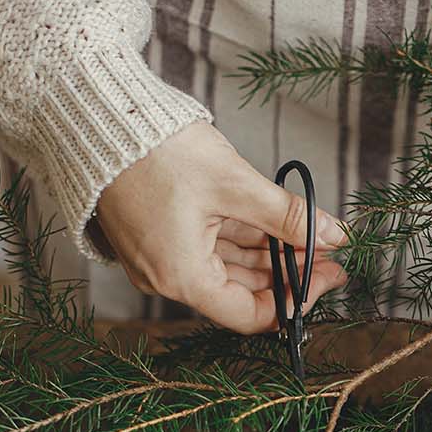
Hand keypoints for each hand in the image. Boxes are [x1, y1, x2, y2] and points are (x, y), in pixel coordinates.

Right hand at [95, 122, 349, 332]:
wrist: (96, 116)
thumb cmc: (156, 150)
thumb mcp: (236, 184)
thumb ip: (288, 216)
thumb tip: (334, 235)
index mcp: (181, 277)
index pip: (250, 315)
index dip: (297, 299)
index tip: (329, 274)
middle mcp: (166, 276)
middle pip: (241, 292)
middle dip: (289, 272)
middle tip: (329, 252)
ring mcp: (160, 256)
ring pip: (229, 267)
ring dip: (270, 254)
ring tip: (310, 234)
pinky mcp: (159, 234)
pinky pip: (209, 248)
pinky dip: (244, 239)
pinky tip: (277, 224)